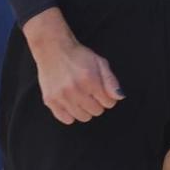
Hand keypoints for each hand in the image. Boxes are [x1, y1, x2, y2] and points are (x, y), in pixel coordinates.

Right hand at [22, 9, 122, 124]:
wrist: (53, 50)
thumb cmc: (79, 56)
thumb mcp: (100, 62)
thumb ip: (111, 81)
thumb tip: (119, 96)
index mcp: (90, 80)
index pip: (109, 103)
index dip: (108, 98)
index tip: (103, 92)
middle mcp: (75, 90)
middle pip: (96, 111)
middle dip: (98, 103)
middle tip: (91, 93)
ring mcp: (61, 97)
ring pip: (83, 117)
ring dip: (85, 110)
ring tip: (81, 97)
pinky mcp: (50, 101)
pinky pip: (66, 119)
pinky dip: (71, 114)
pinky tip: (71, 103)